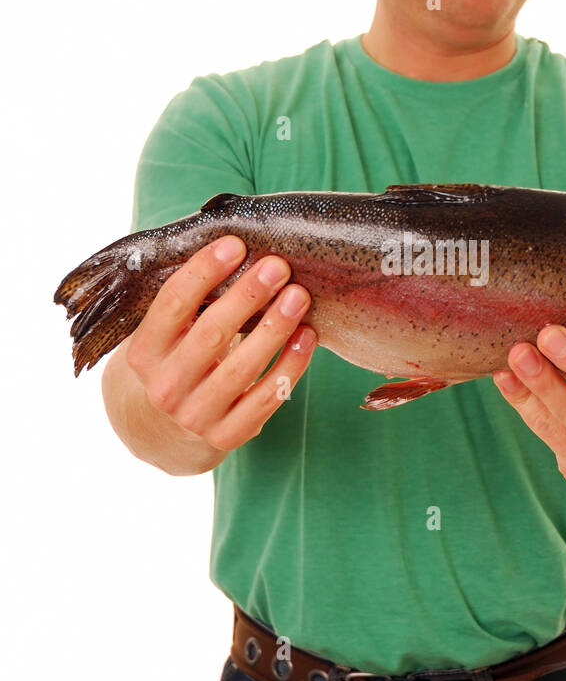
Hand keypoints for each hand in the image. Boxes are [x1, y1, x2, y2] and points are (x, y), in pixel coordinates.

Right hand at [125, 236, 316, 454]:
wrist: (168, 429)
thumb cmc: (179, 359)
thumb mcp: (168, 334)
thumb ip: (191, 300)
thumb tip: (238, 246)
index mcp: (144, 352)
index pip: (172, 304)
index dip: (204, 271)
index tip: (236, 244)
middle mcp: (164, 387)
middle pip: (210, 334)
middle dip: (247, 296)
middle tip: (277, 266)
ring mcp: (195, 415)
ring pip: (242, 368)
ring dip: (275, 328)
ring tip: (299, 296)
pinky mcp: (226, 436)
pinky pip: (265, 399)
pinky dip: (290, 365)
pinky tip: (307, 336)